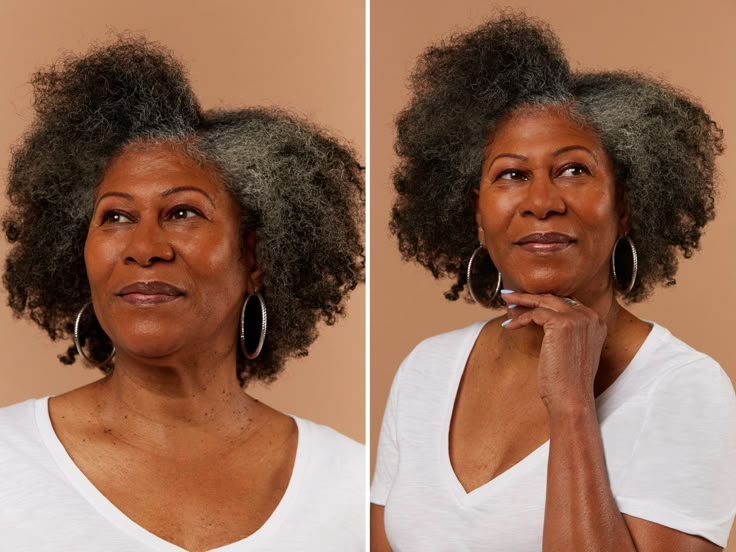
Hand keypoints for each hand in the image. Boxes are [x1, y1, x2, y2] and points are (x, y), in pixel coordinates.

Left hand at [500, 291, 606, 414]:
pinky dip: (520, 319)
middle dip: (530, 296)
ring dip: (521, 301)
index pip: (566, 302)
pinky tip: (508, 326)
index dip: (544, 300)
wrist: (572, 400)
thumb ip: (564, 332)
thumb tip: (539, 316)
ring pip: (543, 301)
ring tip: (505, 302)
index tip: (526, 300)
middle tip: (510, 295)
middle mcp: (590, 316)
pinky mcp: (562, 324)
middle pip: (554, 298)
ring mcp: (578, 319)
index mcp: (596, 322)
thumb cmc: (567, 381)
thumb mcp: (570, 350)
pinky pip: (535, 314)